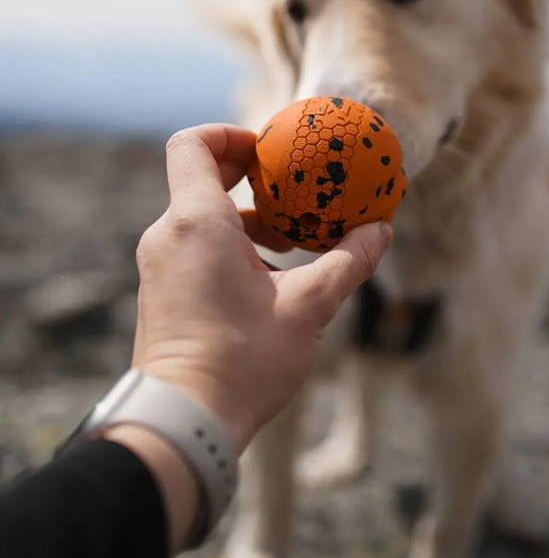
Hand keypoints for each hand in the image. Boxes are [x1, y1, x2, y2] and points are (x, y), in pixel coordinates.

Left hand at [131, 124, 391, 454]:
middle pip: (200, 178)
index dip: (230, 135)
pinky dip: (229, 247)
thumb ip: (348, 262)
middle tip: (292, 192)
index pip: (193, 143)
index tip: (268, 152)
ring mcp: (159, 267)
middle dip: (249, 179)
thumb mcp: (309, 307)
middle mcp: (168, 236)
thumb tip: (381, 231)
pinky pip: (193, 248)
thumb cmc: (242, 362)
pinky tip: (268, 281)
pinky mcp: (160, 294)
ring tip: (292, 247)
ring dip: (245, 220)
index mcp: (197, 222)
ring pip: (200, 218)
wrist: (183, 422)